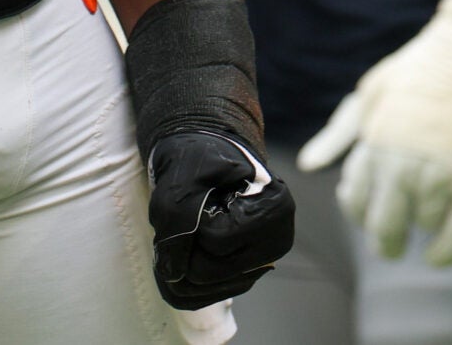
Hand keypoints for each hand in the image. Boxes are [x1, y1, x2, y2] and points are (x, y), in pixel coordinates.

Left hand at [146, 129, 293, 307]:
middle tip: (186, 216)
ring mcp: (263, 261)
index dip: (192, 223)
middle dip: (186, 246)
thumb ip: (175, 224)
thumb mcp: (181, 180)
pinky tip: (186, 248)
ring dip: (184, 261)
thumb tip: (173, 274)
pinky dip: (185, 276)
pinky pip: (205, 295)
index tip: (197, 198)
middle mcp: (278, 240)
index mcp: (274, 208)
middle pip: (211, 272)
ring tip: (189, 228)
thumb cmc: (198, 161)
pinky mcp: (246, 274)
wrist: (207, 156)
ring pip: (206, 289)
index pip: (216, 240)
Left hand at [297, 0, 451, 266]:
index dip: (359, 212)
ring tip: (427, 215)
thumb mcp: (371, 92)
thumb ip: (339, 133)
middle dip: (384, 240)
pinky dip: (449, 251)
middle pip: (385, 226)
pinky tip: (438, 255)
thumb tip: (309, 165)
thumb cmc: (423, 65)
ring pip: (425, 226)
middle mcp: (405, 164)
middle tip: (389, 246)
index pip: (356, 201)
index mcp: (375, 142)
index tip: (368, 212)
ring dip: (423, 227)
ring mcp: (444, 174)